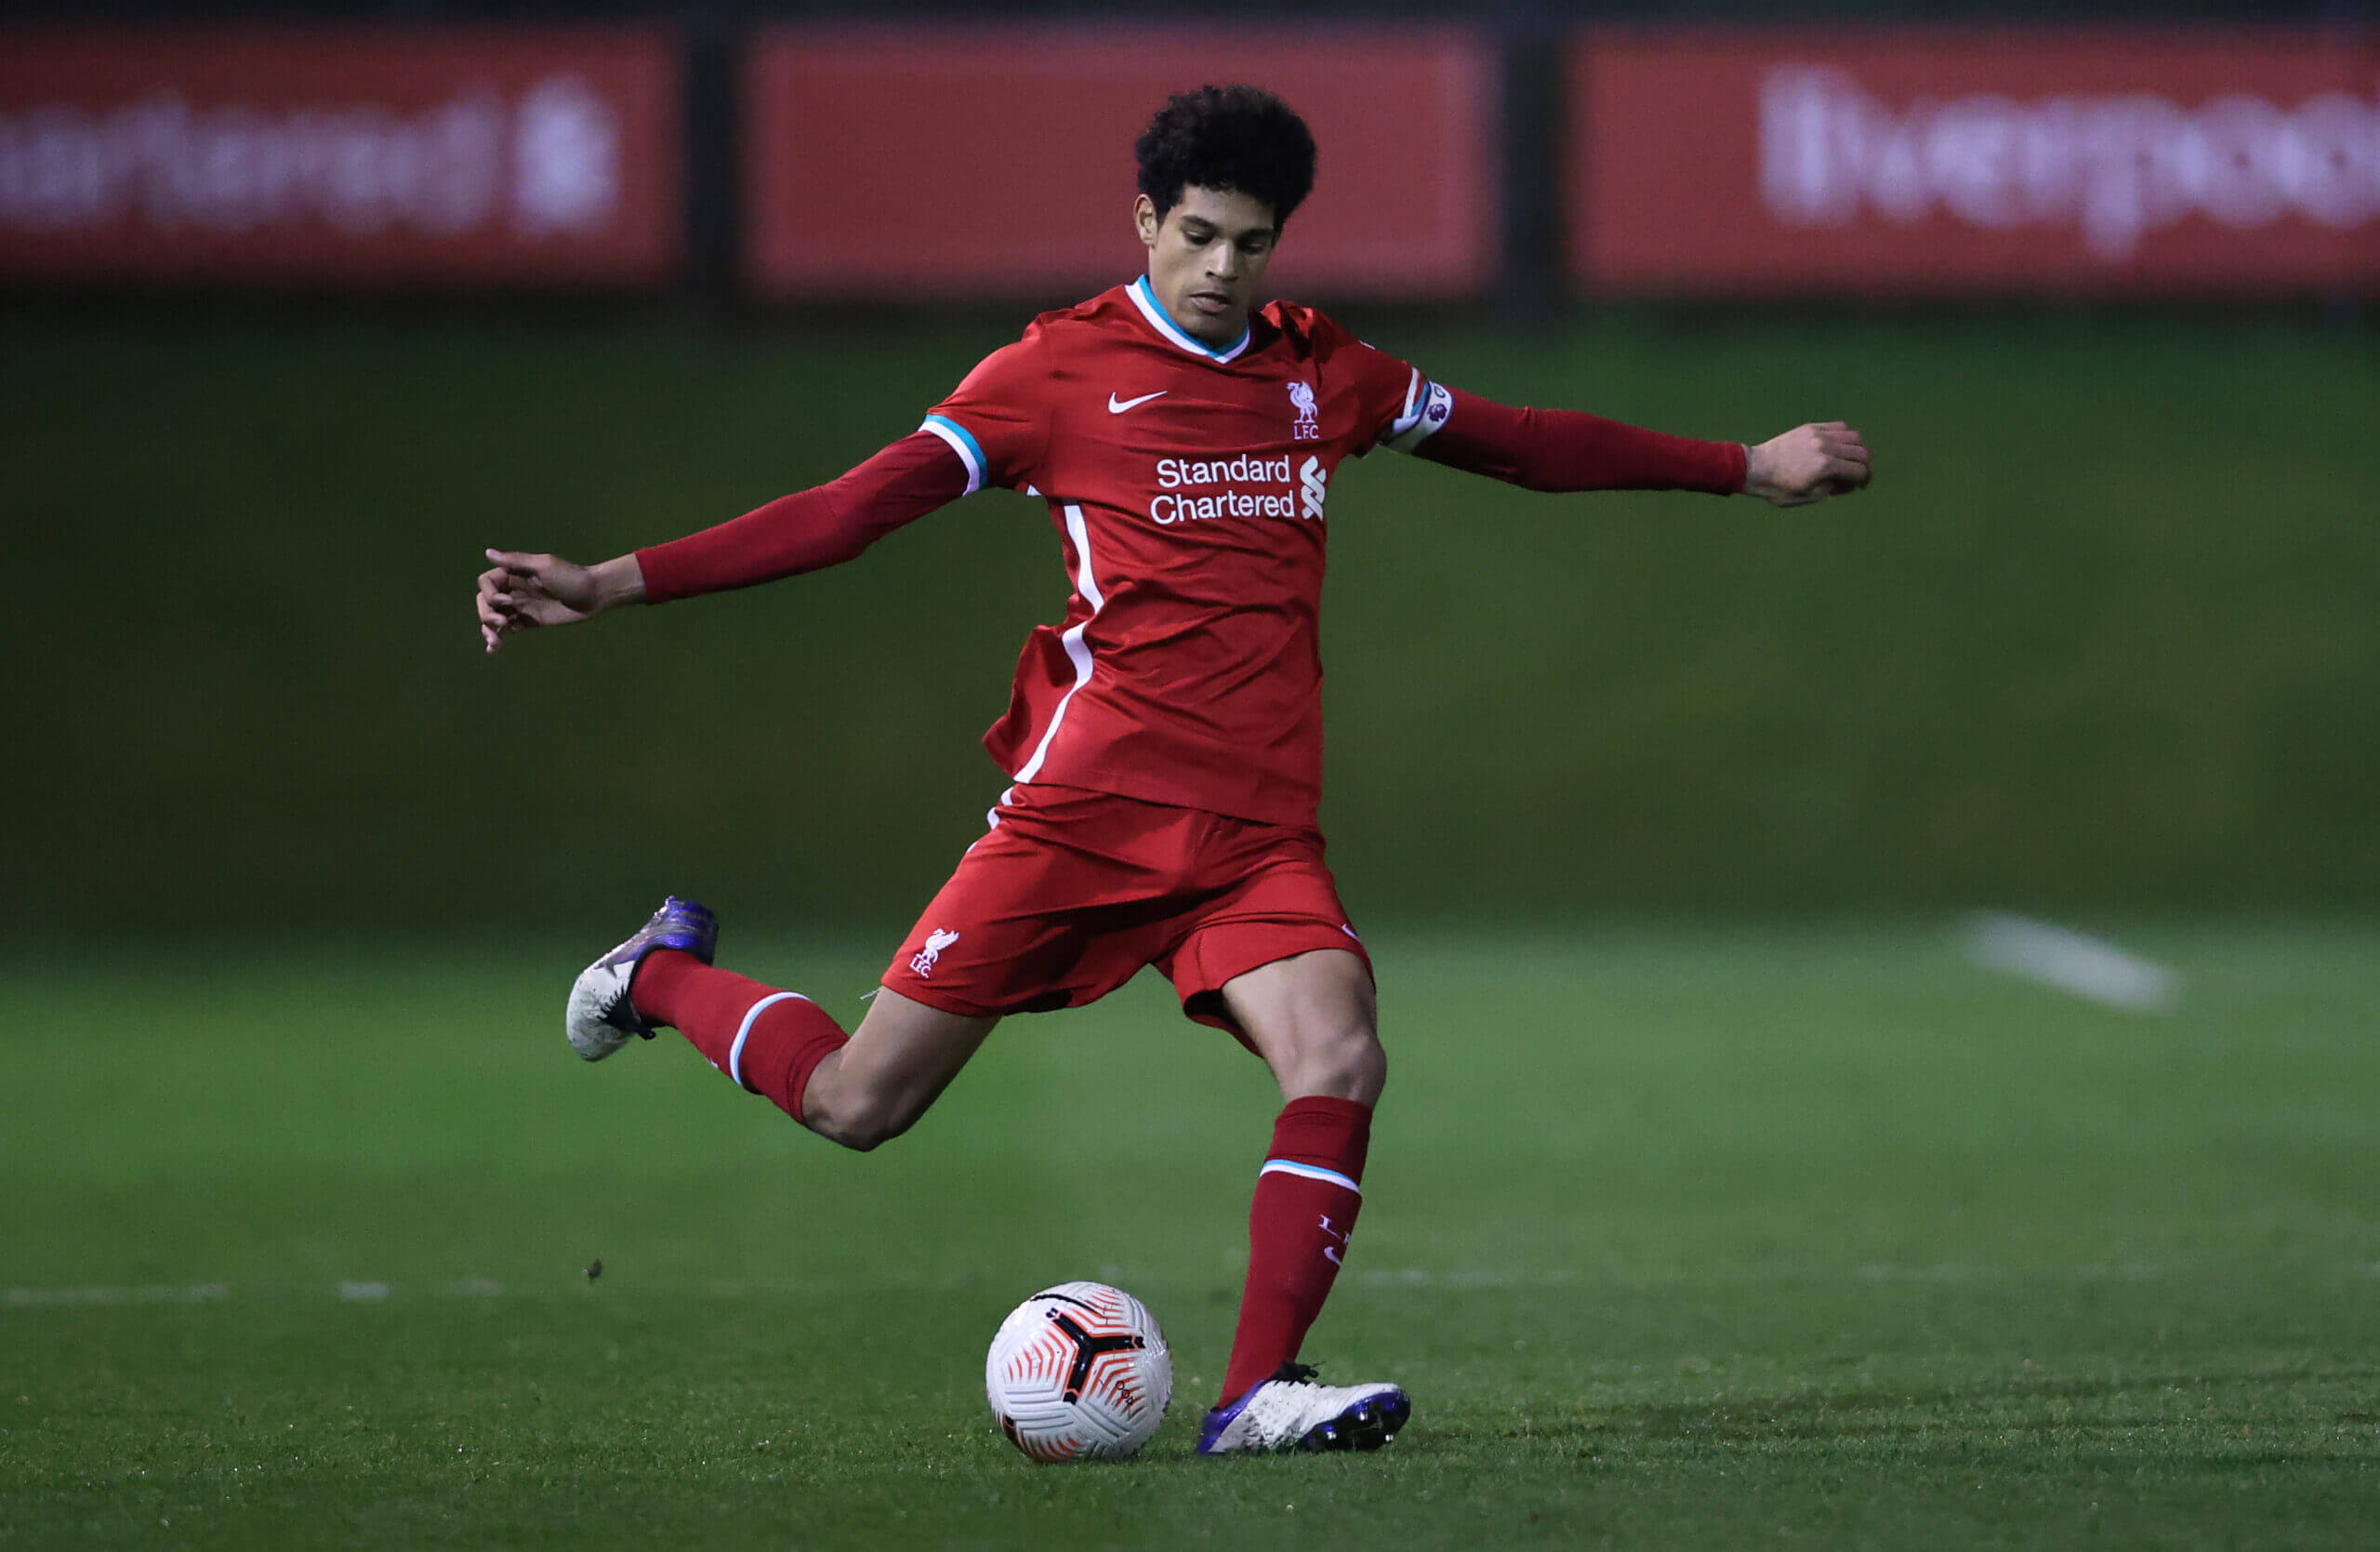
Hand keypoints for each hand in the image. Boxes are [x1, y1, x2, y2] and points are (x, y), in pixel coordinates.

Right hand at [476, 550, 637, 652]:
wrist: (594, 595)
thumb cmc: (571, 577)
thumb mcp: (544, 566)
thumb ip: (516, 561)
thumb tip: (488, 552)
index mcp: (513, 573)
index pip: (486, 583)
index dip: (490, 594)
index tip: (507, 602)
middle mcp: (513, 590)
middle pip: (485, 602)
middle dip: (487, 614)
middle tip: (502, 622)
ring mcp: (520, 607)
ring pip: (493, 617)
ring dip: (489, 629)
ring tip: (494, 643)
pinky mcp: (528, 622)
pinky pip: (508, 629)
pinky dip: (499, 638)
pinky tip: (492, 650)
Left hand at [1742, 422, 1871, 506]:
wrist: (1755, 468)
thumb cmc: (1779, 489)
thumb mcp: (1809, 497)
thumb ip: (1834, 488)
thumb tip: (1848, 481)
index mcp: (1826, 467)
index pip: (1860, 470)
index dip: (1864, 480)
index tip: (1858, 486)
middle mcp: (1827, 447)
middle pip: (1862, 451)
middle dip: (1865, 465)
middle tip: (1857, 474)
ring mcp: (1819, 434)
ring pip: (1853, 435)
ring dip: (1857, 449)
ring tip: (1849, 459)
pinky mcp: (1811, 427)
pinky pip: (1839, 425)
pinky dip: (1845, 435)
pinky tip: (1838, 446)